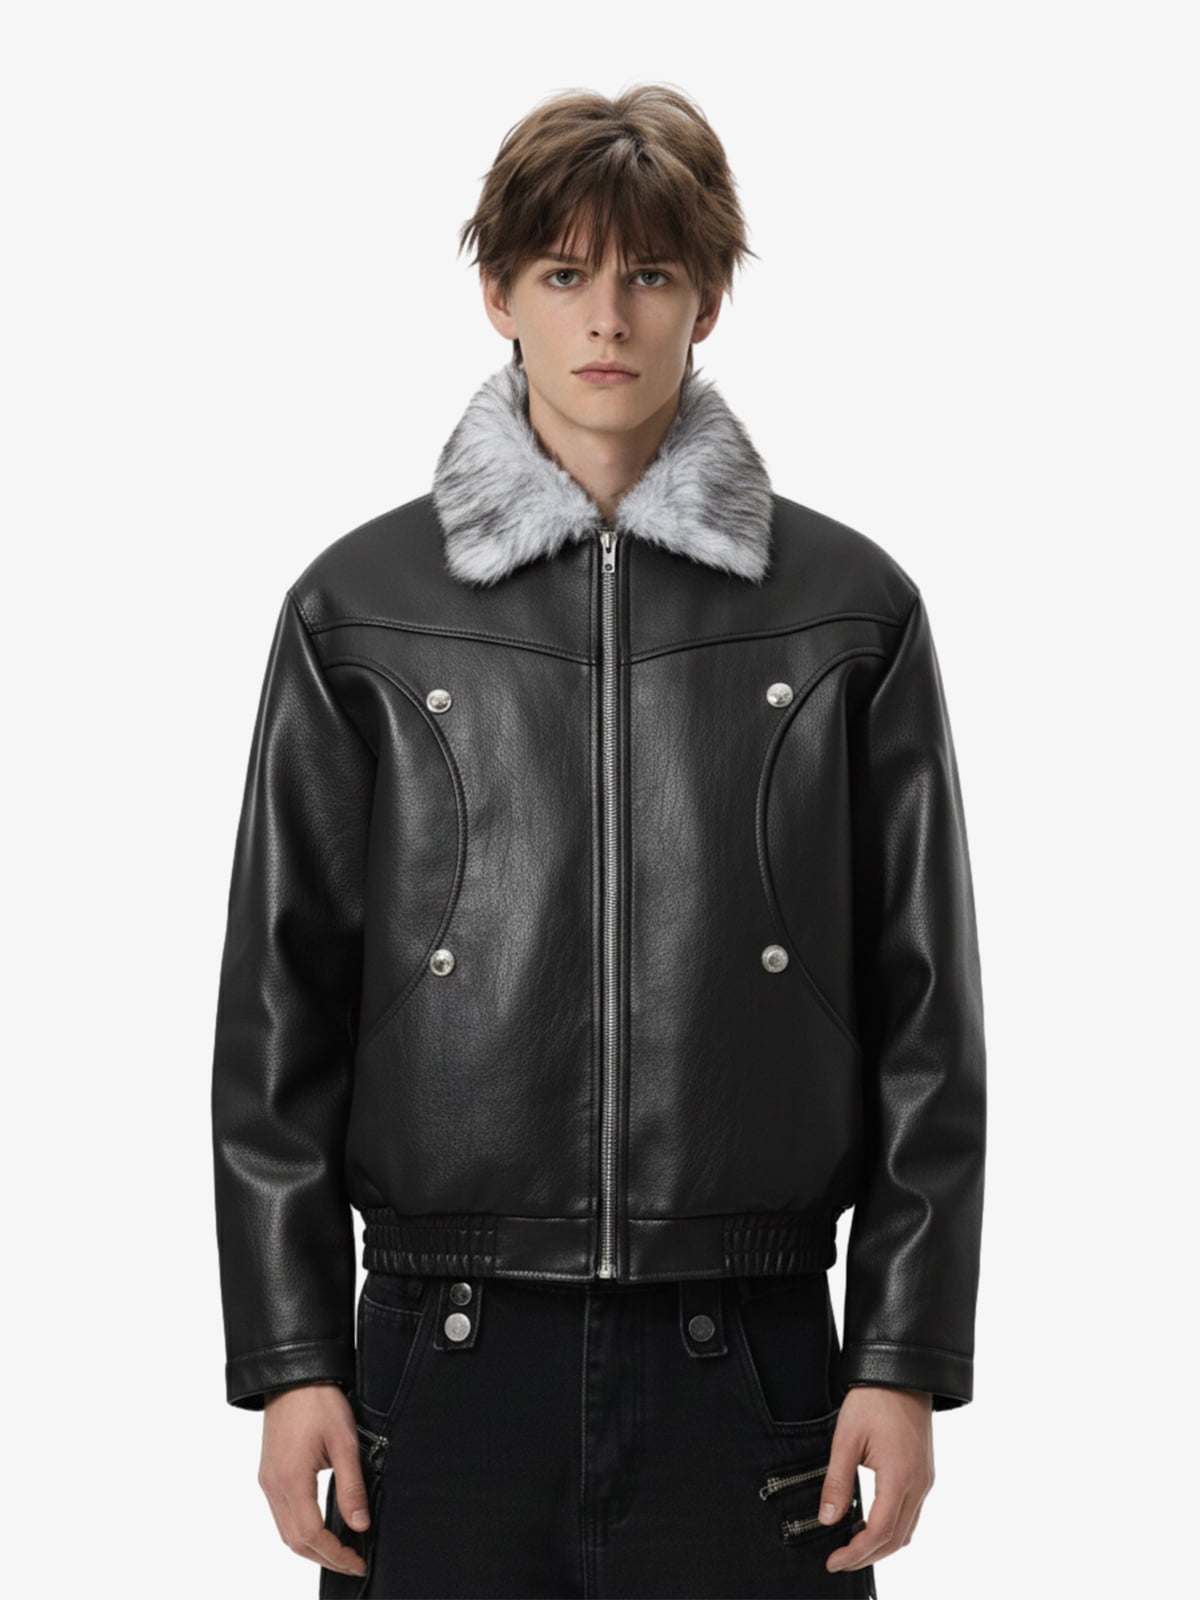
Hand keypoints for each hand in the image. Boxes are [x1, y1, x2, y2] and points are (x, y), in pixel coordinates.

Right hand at [258, 1381, 369, 1579]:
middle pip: (294, 1541)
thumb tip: (359, 1524)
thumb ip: (351, 1487)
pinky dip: (299, 1531)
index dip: (335, 1555)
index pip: (311, 1536)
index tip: (357, 1562)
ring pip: (285, 1531)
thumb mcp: (344, 1441)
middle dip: (324, 1558)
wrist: (294, 1374)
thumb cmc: (319, 1401)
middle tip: (352, 1563)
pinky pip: (281, 1515)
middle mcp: (273, 1485)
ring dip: (310, 1548)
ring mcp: (267, 1481)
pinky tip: (319, 1530)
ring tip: (339, 1552)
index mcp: (291, 1479)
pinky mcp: (268, 1474)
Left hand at [819, 1384, 933, 1574]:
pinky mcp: (924, 1474)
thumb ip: (837, 1482)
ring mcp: (925, 1480)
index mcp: (900, 1477)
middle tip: (840, 1561)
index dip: (856, 1553)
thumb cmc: (874, 1400)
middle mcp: (919, 1484)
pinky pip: (912, 1513)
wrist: (902, 1374)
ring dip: (881, 1545)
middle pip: (896, 1539)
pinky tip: (871, 1524)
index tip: (835, 1561)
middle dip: (868, 1556)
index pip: (879, 1533)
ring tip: (852, 1546)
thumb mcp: (846, 1439)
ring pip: (907, 1530)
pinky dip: (893, 1528)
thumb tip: (827, 1519)